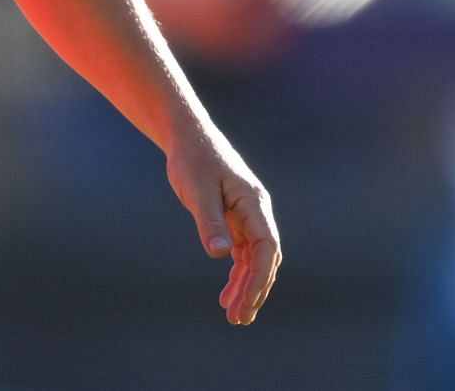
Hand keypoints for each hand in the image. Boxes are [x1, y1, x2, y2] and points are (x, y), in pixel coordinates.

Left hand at [166, 126, 281, 324]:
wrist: (187, 136)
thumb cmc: (192, 159)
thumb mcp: (198, 190)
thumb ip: (209, 221)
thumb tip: (220, 255)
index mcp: (254, 203)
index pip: (267, 247)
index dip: (260, 277)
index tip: (248, 302)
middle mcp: (256, 211)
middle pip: (264, 258)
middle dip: (254, 290)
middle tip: (239, 319)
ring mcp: (247, 216)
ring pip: (253, 259)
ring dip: (246, 286)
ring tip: (234, 315)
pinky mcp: (234, 218)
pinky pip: (242, 252)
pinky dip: (236, 273)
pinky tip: (227, 293)